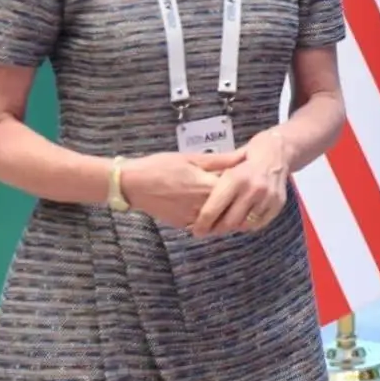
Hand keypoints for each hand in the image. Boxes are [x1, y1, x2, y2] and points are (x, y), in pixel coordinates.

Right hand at [122, 151, 241, 227]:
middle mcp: (202, 206)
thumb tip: (244, 156)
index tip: (247, 179)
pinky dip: (209, 218)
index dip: (244, 186)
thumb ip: (221, 160)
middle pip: (230, 208)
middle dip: (237, 201)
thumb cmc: (161, 166)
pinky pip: (203, 224)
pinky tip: (207, 206)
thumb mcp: (192, 158)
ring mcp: (191, 218)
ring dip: (224, 212)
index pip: (238, 192)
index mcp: (207, 187)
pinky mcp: (182, 224)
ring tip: (225, 199)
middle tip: (240, 192)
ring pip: (218, 220)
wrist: (132, 183)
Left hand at [189, 128, 289, 236]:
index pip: (212, 210)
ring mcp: (267, 197)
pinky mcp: (278, 203)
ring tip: (225, 223)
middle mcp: (253, 189)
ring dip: (232, 227)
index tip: (196, 230)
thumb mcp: (226, 164)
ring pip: (244, 225)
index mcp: (235, 178)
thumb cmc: (246, 156)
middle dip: (216, 229)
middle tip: (208, 230)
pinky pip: (258, 224)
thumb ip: (212, 184)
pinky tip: (242, 218)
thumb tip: (193, 207)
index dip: (202, 224)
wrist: (277, 150)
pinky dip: (248, 224)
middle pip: (228, 222)